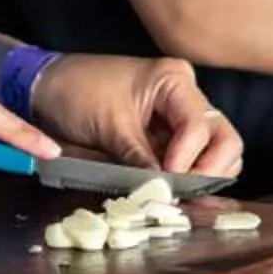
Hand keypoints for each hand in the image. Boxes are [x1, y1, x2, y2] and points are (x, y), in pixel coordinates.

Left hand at [30, 53, 242, 179]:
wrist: (47, 87)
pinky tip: (174, 191)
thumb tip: (165, 192)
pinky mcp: (168, 135)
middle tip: (184, 192)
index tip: (167, 179)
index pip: (200, 125)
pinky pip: (194, 158)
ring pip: (217, 150)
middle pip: (224, 137)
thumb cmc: (76, 93)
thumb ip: (141, 159)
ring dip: (204, 176)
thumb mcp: (109, 126)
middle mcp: (186, 95)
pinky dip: (190, 177)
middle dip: (211, 168)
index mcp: (174, 80)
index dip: (188, 158)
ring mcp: (179, 116)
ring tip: (177, 193)